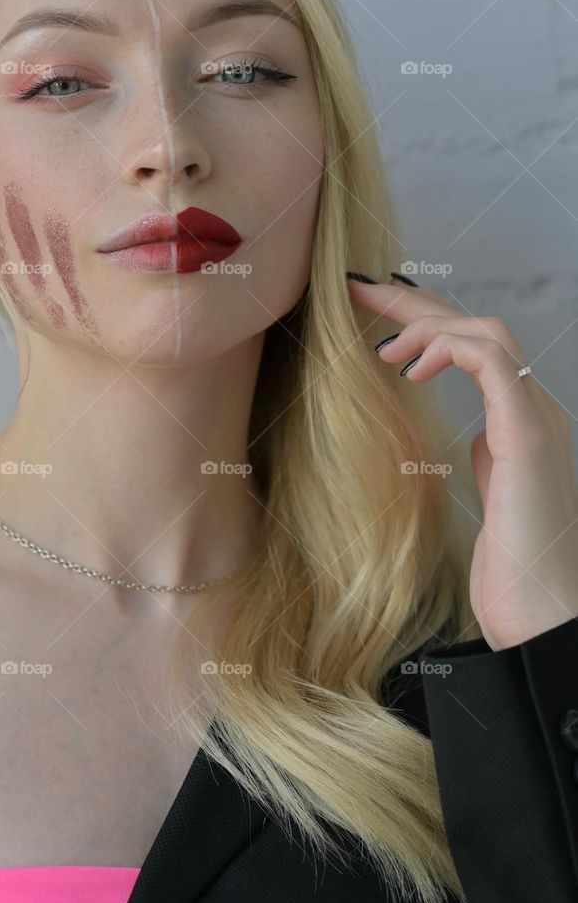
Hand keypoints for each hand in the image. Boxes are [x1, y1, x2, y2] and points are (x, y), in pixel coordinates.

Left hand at [348, 274, 577, 650]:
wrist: (543, 613)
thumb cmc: (511, 572)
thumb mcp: (485, 502)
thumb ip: (482, 464)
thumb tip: (466, 444)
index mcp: (520, 424)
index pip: (475, 351)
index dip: (425, 325)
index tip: (372, 316)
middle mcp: (535, 410)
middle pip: (476, 329)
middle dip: (415, 304)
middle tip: (359, 289)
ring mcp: (538, 417)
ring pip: (486, 331)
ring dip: (425, 323)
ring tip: (380, 346)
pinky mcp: (528, 431)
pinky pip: (493, 358)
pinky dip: (446, 348)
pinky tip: (407, 369)